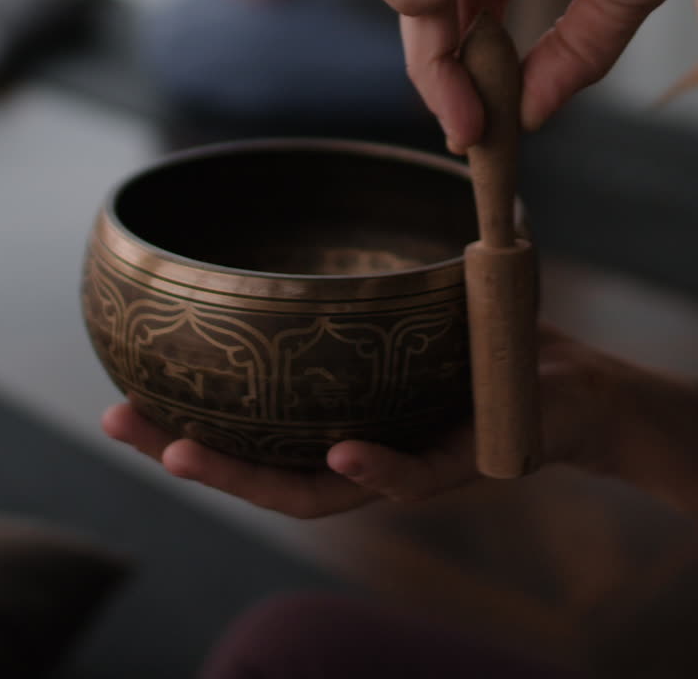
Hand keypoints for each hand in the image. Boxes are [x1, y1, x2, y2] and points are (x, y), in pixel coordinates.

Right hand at [101, 326, 625, 518]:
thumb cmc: (485, 347)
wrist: (578, 387)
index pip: (253, 437)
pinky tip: (337, 455)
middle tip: (120, 419)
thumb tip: (294, 206)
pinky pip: (416, 475)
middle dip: (188, 452)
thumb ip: (359, 282)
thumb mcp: (412, 305)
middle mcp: (364, 455)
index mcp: (343, 422)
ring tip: (184, 452)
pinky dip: (375, 468)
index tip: (125, 399)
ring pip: (317, 492)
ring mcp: (410, 467)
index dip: (189, 425)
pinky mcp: (469, 463)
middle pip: (261, 471)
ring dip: (248, 476)